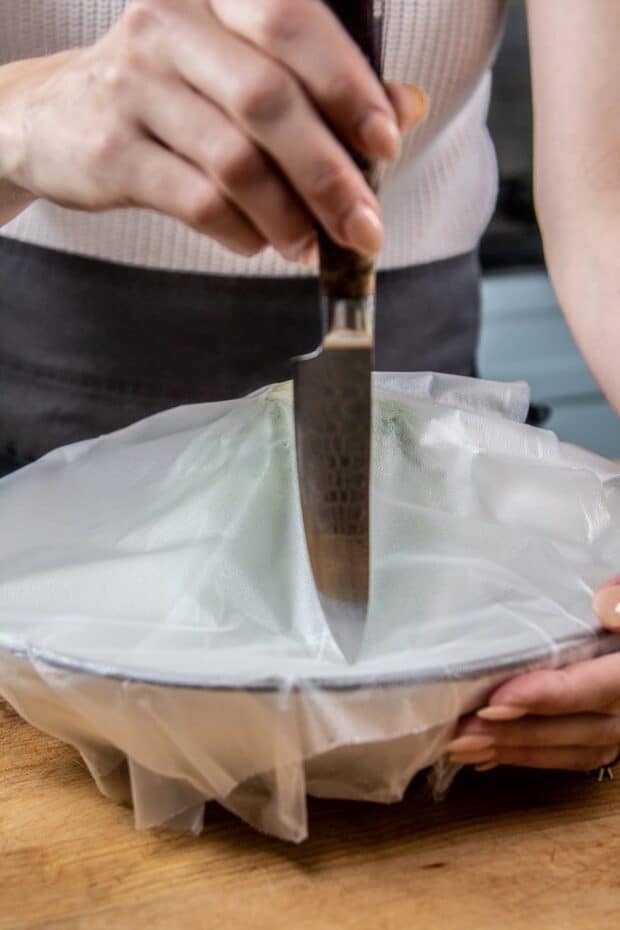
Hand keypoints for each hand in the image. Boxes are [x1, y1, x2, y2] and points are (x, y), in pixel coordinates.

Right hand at [0, 0, 426, 260]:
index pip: (292, 20)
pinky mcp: (111, 150)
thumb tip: (406, 105)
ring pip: (235, 160)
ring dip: (289, 216)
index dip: (348, 84)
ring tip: (310, 245)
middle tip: (364, 226)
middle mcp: (169, 24)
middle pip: (269, 100)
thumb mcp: (241, 70)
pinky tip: (258, 241)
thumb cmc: (171, 93)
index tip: (386, 142)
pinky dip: (240, 231)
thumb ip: (321, 83)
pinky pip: (196, 200)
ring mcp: (133, 86)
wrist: (54, 118)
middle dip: (330, 174)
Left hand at [447, 575, 619, 772]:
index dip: (543, 697)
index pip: (590, 687)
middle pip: (571, 727)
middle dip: (512, 733)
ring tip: (461, 747)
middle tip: (461, 734)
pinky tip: (484, 756)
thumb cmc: (617, 612)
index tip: (495, 703)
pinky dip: (524, 758)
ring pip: (566, 749)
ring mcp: (617, 728)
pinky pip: (566, 757)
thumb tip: (603, 602)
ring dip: (512, 751)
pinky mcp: (603, 738)